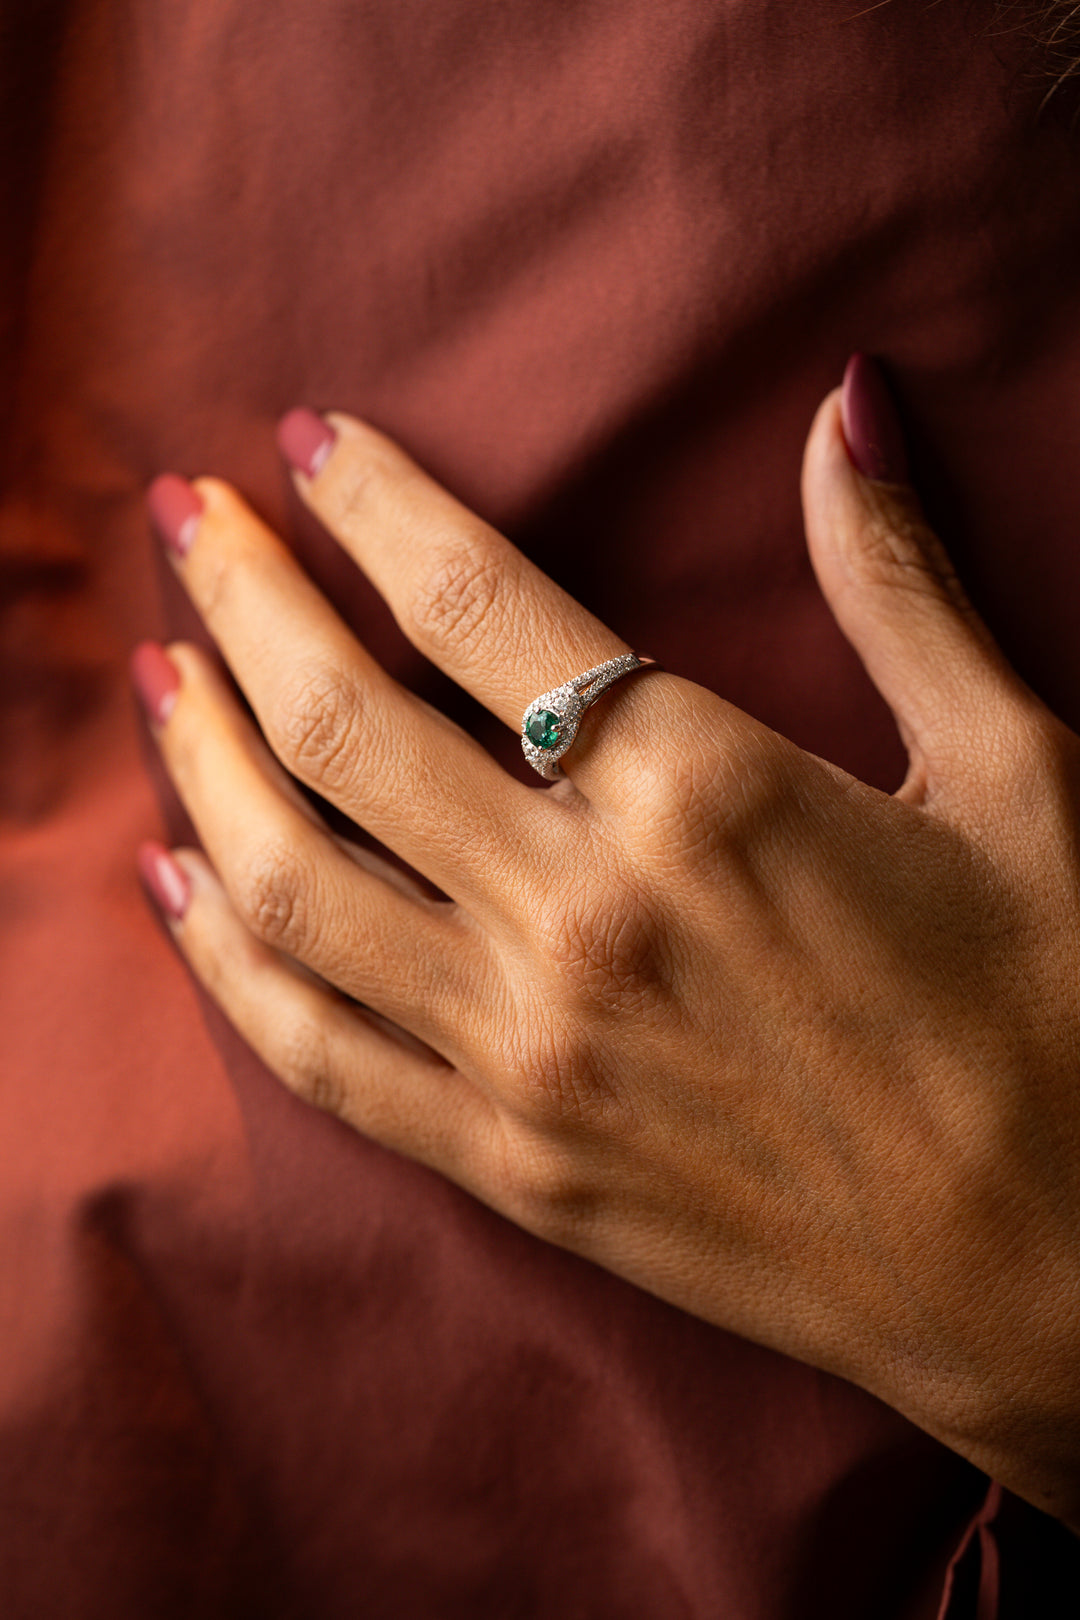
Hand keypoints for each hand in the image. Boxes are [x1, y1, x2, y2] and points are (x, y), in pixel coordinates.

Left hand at [133, 359, 1079, 1528]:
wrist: (1058, 1275)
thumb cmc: (1062, 1015)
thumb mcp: (1016, 773)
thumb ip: (898, 585)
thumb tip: (847, 405)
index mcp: (705, 793)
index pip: (476, 605)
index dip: (371, 505)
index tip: (304, 444)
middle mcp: (584, 918)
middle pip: (344, 723)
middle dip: (243, 596)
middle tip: (186, 516)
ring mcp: (530, 1054)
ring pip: (294, 880)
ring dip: (201, 758)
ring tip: (160, 670)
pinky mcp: (514, 1163)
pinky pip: (316, 1051)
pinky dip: (226, 959)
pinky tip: (178, 881)